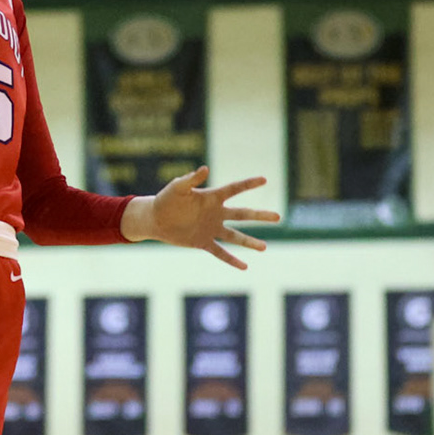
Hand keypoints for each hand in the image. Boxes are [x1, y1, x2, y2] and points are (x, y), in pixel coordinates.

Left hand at [125, 167, 278, 268]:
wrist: (155, 219)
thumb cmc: (165, 199)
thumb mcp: (177, 188)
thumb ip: (190, 179)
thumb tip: (204, 168)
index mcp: (211, 198)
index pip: (234, 189)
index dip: (249, 184)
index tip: (264, 179)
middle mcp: (215, 213)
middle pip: (242, 214)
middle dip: (260, 216)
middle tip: (278, 216)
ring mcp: (211, 228)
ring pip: (235, 236)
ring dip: (250, 242)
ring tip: (265, 247)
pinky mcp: (203, 242)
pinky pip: (220, 252)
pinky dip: (232, 259)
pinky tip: (245, 266)